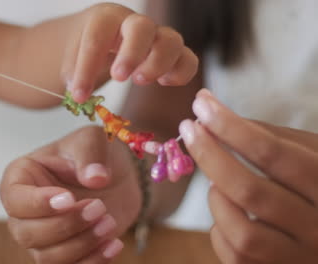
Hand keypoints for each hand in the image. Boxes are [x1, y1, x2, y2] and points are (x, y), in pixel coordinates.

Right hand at [0, 126, 141, 263]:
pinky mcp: (64, 252)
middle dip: (66, 226)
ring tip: (110, 223)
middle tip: (99, 207)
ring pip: (47, 257)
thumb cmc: (93, 153)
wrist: (115, 174)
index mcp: (21, 178)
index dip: (39, 204)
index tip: (69, 198)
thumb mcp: (92, 139)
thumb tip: (95, 179)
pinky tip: (114, 244)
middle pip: (28, 233)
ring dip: (81, 245)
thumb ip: (90, 154)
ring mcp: (42, 235)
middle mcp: (25, 211)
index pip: (15, 199)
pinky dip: (92, 262)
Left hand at [63, 3, 198, 101]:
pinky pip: (188, 59)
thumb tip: (78, 94)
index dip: (87, 68)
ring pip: (171, 40)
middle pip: (142, 27)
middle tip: (119, 77)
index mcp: (105, 19)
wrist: (103, 38)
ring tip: (140, 80)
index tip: (79, 95)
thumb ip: (73, 74)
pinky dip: (182, 71)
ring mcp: (156, 37)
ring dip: (158, 63)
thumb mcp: (73, 57)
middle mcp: (133, 23)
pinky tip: (165, 83)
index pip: (96, 38)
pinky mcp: (172, 54)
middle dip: (132, 53)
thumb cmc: (89, 48)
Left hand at [179, 89, 317, 263]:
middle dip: (210, 155)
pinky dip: (220, 228)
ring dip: (217, 199)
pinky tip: (227, 211)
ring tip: (216, 180)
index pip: (272, 153)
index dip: (231, 126)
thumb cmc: (317, 184)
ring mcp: (299, 258)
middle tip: (189, 128)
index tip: (201, 103)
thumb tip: (214, 117)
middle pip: (250, 191)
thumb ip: (268, 136)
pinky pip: (235, 255)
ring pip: (241, 232)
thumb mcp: (309, 153)